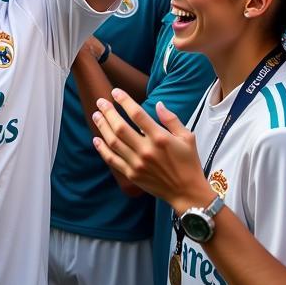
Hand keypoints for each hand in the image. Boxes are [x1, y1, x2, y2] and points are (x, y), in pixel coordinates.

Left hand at [91, 89, 214, 213]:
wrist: (187, 192)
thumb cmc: (188, 163)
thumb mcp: (187, 137)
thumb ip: (171, 119)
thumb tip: (158, 104)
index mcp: (160, 138)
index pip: (137, 115)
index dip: (124, 101)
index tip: (116, 92)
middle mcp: (146, 150)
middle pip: (120, 127)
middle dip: (108, 112)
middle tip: (100, 101)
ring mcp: (137, 163)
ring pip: (113, 142)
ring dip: (102, 127)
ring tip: (96, 115)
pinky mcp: (132, 174)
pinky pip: (112, 160)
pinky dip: (102, 149)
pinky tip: (96, 139)